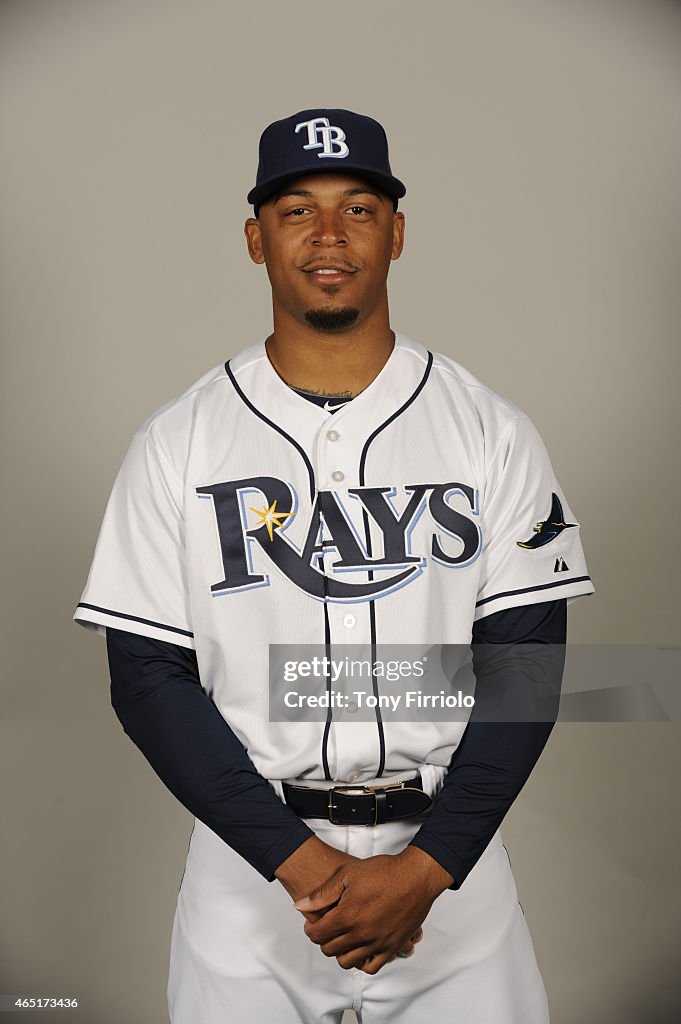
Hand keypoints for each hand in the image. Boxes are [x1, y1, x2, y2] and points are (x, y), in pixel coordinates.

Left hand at [293, 847, 452, 973]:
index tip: (312, 924)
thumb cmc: (383, 872)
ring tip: (342, 938)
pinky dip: (362, 962)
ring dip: (340, 952)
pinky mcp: (392, 947)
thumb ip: (322, 893)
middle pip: (330, 949)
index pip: (318, 935)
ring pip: (348, 962)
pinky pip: (371, 967)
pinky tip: (361, 948)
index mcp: (347, 917)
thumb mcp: (347, 874)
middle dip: (323, 940)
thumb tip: (300, 905)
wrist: (415, 876)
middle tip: (326, 929)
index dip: (310, 929)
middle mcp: (360, 935)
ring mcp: (377, 943)